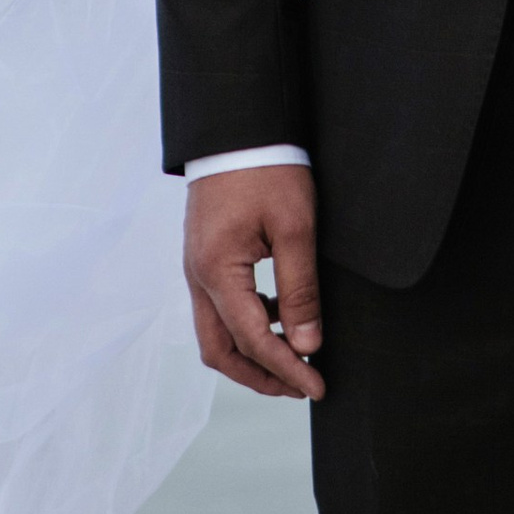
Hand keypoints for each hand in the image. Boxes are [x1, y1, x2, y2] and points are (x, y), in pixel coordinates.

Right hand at [184, 167, 326, 400]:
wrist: (237, 126)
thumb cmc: (268, 168)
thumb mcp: (295, 227)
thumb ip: (300, 290)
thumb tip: (307, 345)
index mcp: (217, 271)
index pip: (253, 341)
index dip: (286, 370)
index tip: (317, 387)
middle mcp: (197, 276)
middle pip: (220, 350)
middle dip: (260, 376)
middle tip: (302, 385)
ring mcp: (196, 267)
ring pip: (215, 332)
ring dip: (252, 352)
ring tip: (295, 355)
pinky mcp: (204, 256)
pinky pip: (219, 306)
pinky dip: (247, 323)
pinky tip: (279, 313)